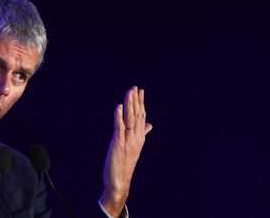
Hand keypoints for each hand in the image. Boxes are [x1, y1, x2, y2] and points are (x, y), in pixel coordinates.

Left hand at [100, 86, 152, 216]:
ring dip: (129, 104)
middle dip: (136, 100)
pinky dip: (119, 116)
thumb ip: (141, 135)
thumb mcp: (134, 148)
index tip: (140, 92)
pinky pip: (119, 127)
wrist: (119, 183)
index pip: (141, 117)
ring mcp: (128, 141)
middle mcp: (136, 138)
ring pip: (130, 119)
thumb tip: (150, 125)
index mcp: (139, 138)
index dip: (141, 104)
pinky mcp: (119, 144)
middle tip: (135, 87)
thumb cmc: (124, 165)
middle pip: (137, 116)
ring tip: (129, 92)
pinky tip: (119, 106)